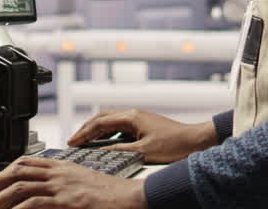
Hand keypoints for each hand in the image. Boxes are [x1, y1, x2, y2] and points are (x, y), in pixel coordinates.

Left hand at [0, 155, 145, 208]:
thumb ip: (60, 192)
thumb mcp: (82, 189)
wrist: (137, 199)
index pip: (24, 163)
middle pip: (16, 171)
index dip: (1, 173)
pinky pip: (35, 202)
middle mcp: (59, 172)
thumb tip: (38, 203)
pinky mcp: (69, 199)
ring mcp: (63, 185)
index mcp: (62, 167)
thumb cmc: (113, 197)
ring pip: (19, 186)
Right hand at [67, 109, 218, 163]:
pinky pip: (119, 127)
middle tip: (74, 140)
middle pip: (102, 118)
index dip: (84, 133)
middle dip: (86, 128)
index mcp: (131, 117)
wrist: (195, 140)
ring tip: (85, 141)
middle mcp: (133, 114)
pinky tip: (105, 143)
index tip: (73, 141)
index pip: (100, 123)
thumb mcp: (144, 151)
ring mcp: (138, 119)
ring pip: (110, 121)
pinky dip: (107, 134)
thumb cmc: (174, 144)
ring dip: (96, 130)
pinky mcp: (142, 125)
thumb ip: (121, 151)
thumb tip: (102, 152)